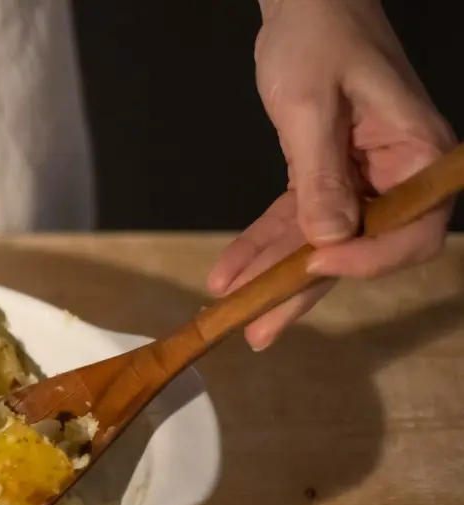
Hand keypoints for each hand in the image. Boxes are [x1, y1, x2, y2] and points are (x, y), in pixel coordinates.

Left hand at [208, 0, 454, 350]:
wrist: (305, 4)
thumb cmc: (320, 36)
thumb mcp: (312, 105)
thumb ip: (321, 174)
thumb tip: (330, 238)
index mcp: (419, 153)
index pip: (413, 229)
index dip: (368, 258)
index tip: (317, 263)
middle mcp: (397, 174)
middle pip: (361, 248)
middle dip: (306, 289)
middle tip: (260, 328)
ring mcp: (363, 179)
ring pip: (321, 244)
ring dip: (274, 278)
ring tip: (232, 313)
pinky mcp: (326, 177)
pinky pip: (296, 222)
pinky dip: (262, 246)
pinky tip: (229, 274)